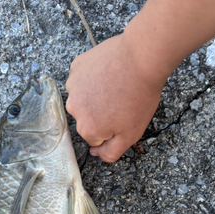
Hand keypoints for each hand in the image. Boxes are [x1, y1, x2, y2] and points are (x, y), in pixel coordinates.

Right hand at [66, 34, 162, 162]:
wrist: (141, 59)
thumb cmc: (139, 98)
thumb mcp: (130, 135)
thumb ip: (111, 152)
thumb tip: (96, 154)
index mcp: (87, 129)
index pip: (96, 138)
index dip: (112, 129)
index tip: (123, 117)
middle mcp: (74, 109)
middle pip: (88, 118)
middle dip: (102, 113)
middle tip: (122, 101)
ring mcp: (73, 86)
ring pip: (85, 98)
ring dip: (96, 95)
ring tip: (116, 86)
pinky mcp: (77, 67)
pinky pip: (83, 78)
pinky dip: (94, 77)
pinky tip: (109, 73)